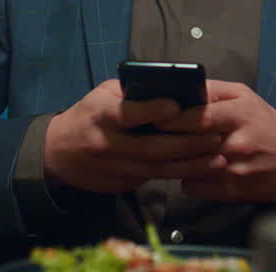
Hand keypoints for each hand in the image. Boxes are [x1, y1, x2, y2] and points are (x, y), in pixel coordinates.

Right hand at [44, 80, 225, 194]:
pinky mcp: (118, 185)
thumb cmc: (89, 114)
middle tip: (216, 137)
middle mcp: (106, 144)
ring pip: (156, 170)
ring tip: (218, 159)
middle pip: (151, 148)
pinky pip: (151, 180)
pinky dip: (176, 174)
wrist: (58, 152)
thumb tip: (171, 91)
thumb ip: (132, 95)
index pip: (128, 113)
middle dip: (187, 144)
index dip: (153, 110)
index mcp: (101, 115)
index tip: (178, 106)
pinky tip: (198, 169)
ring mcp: (112, 168)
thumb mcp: (103, 95)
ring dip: (190, 165)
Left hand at [156, 80, 275, 202]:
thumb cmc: (266, 124)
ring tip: (165, 150)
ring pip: (187, 167)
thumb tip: (182, 87)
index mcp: (240, 114)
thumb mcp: (245, 96)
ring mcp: (233, 170)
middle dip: (166, 138)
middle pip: (190, 142)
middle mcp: (237, 143)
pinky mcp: (231, 191)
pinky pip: (193, 186)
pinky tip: (190, 168)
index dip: (174, 118)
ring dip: (173, 159)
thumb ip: (213, 91)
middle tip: (149, 134)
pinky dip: (187, 178)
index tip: (155, 117)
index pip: (201, 116)